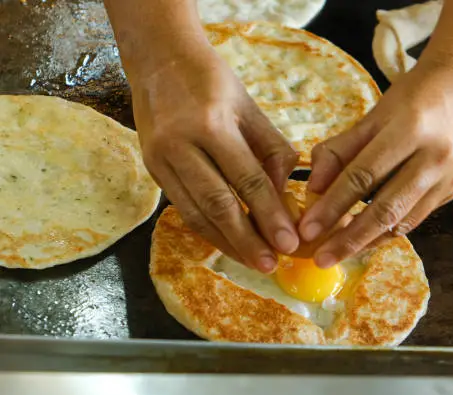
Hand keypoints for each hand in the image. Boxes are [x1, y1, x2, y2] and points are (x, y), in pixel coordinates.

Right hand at [130, 38, 298, 272]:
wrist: (159, 60)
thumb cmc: (212, 81)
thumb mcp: (250, 108)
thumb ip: (271, 152)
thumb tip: (285, 198)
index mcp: (210, 124)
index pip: (246, 180)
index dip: (269, 215)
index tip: (289, 243)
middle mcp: (180, 145)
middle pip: (218, 205)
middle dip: (247, 241)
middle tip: (270, 265)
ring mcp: (160, 159)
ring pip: (195, 213)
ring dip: (226, 243)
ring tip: (252, 262)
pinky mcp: (152, 169)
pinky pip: (182, 207)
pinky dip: (206, 229)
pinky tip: (227, 242)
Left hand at [299, 61, 452, 267]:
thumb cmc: (414, 95)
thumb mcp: (374, 113)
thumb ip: (341, 149)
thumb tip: (312, 188)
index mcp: (410, 128)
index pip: (363, 175)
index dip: (332, 205)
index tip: (307, 230)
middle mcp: (435, 156)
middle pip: (386, 208)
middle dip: (349, 238)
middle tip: (321, 259)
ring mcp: (450, 177)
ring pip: (403, 221)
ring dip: (368, 241)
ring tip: (338, 254)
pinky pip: (415, 218)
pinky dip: (388, 232)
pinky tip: (366, 240)